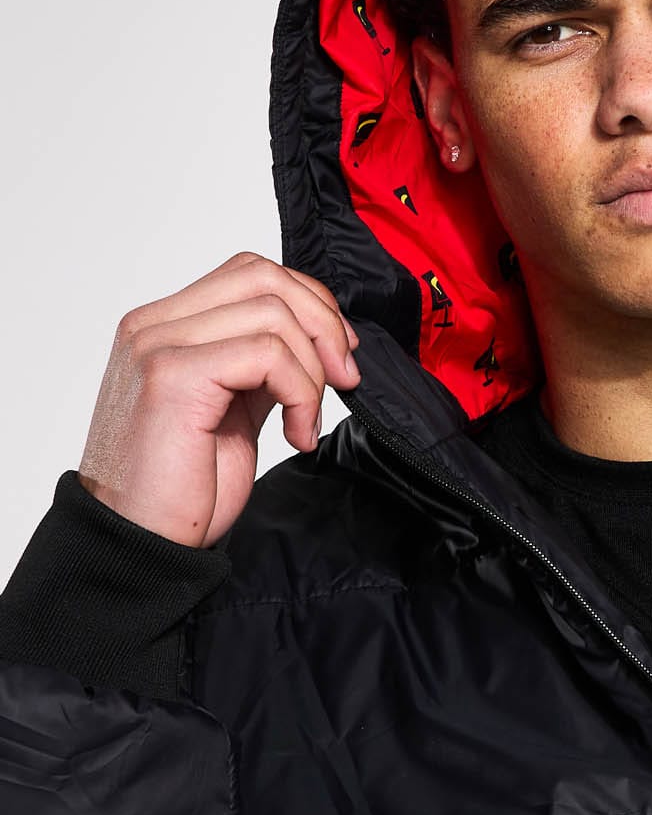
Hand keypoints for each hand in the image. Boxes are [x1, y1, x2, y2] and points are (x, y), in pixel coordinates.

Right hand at [76, 252, 362, 548]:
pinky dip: (301, 392)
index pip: (252, 272)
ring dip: (313, 371)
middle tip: (345, 379)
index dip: (311, 303)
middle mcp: (153, 325)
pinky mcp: (172, 376)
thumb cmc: (186, 482)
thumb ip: (264, 363)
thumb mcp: (237, 406)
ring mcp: (157, 346)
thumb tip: (323, 336)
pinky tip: (296, 434)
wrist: (143, 542)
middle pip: (265, 277)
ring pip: (273, 314)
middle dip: (324, 325)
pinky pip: (267, 354)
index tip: (342, 353)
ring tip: (306, 422)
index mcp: (166, 325)